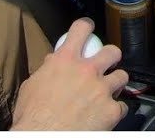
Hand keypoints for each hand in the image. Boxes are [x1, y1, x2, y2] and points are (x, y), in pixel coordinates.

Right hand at [11, 18, 128, 130]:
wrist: (42, 137)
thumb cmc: (32, 116)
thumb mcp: (31, 87)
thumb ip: (46, 71)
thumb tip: (52, 62)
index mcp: (65, 61)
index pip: (81, 29)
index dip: (86, 27)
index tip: (88, 29)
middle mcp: (87, 71)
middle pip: (112, 51)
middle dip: (111, 57)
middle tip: (106, 65)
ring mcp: (102, 90)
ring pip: (122, 76)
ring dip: (116, 83)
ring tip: (108, 92)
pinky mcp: (111, 110)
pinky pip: (122, 106)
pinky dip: (115, 110)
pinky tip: (106, 115)